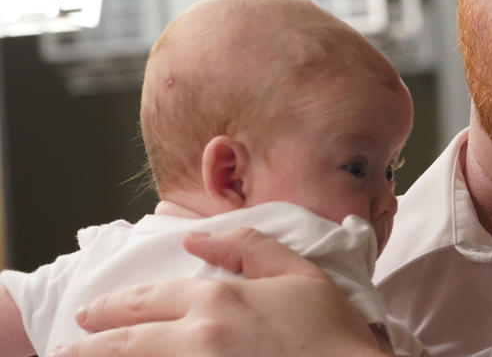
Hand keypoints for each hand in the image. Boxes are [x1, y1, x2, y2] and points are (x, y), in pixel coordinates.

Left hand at [50, 228, 389, 356]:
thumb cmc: (332, 332)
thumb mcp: (299, 274)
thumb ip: (248, 248)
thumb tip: (196, 238)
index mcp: (219, 299)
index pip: (149, 299)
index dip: (113, 307)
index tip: (90, 316)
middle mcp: (198, 338)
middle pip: (125, 341)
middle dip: (88, 345)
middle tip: (66, 349)